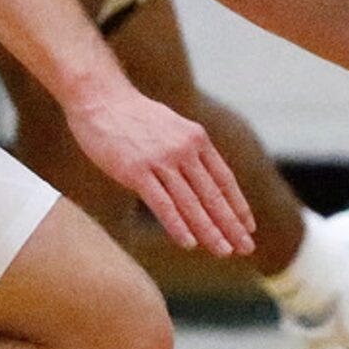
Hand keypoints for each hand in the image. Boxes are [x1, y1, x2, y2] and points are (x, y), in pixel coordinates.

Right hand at [66, 81, 255, 254]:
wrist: (100, 97)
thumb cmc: (133, 115)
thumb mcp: (172, 126)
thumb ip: (188, 149)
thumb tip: (201, 175)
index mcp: (196, 139)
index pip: (224, 179)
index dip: (237, 205)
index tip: (248, 227)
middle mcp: (184, 150)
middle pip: (213, 194)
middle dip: (231, 225)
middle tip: (246, 248)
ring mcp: (160, 160)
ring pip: (191, 203)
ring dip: (210, 230)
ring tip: (224, 251)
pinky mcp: (136, 171)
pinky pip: (162, 204)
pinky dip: (178, 225)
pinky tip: (190, 243)